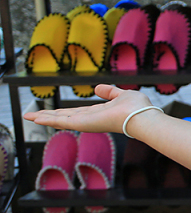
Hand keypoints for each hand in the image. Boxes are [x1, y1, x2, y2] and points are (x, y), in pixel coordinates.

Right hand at [23, 85, 152, 134]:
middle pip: (64, 117)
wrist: (141, 115)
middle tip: (31, 116)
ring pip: (59, 120)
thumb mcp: (121, 95)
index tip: (51, 112)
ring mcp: (85, 123)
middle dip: (47, 116)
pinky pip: (61, 121)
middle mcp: (90, 119)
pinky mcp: (82, 124)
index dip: (63, 112)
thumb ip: (109, 92)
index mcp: (98, 113)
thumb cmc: (137, 107)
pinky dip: (47, 120)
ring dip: (43, 117)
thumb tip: (97, 88)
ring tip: (27, 116)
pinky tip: (36, 118)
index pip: (76, 113)